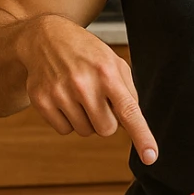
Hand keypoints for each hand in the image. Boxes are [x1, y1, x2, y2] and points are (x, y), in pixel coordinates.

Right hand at [18, 15, 158, 164]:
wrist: (46, 38)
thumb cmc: (87, 52)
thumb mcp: (114, 63)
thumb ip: (128, 92)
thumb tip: (133, 123)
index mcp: (108, 73)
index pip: (129, 111)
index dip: (141, 136)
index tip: (151, 156)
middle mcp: (84, 84)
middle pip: (106, 129)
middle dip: (106, 120)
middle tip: (98, 99)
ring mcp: (60, 93)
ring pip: (85, 132)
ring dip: (86, 119)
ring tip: (80, 95)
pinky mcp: (42, 101)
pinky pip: (64, 130)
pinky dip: (68, 120)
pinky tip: (65, 98)